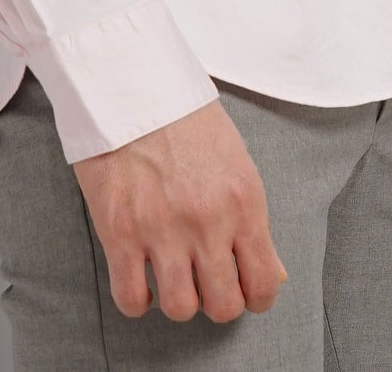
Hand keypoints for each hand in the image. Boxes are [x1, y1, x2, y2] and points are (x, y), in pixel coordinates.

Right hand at [71, 98, 288, 322]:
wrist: (131, 81)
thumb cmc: (185, 117)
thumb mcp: (236, 160)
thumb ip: (252, 220)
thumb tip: (272, 273)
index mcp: (243, 201)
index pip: (265, 283)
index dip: (256, 297)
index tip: (242, 289)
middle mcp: (207, 221)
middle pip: (223, 306)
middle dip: (216, 300)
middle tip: (205, 281)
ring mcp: (161, 229)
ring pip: (180, 309)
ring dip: (178, 300)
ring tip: (172, 276)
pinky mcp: (119, 230)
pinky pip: (131, 298)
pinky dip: (138, 300)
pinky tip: (141, 278)